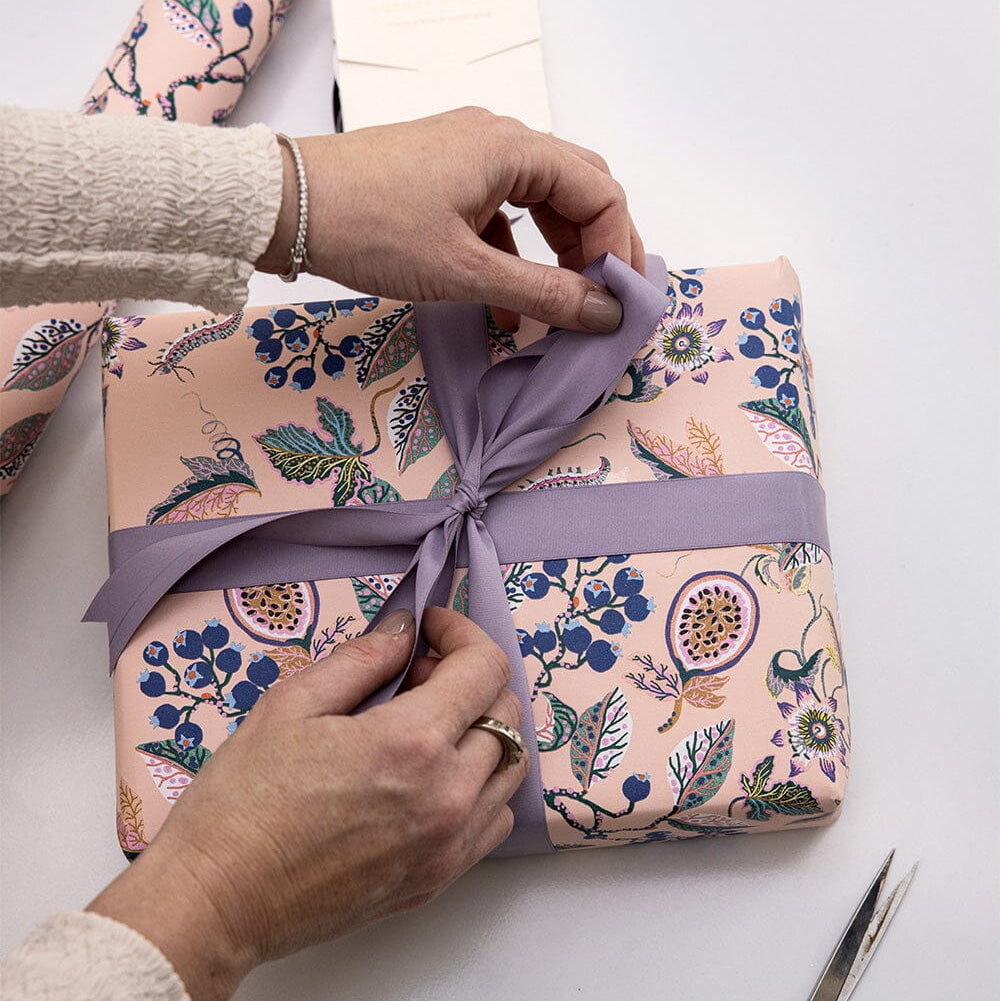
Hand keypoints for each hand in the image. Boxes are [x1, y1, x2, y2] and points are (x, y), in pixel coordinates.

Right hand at [87, 607, 527, 1000]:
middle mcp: (448, 795)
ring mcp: (449, 844)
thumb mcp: (291, 705)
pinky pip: (494, 819)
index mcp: (413, 743)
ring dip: (482, 730)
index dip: (463, 632)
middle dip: (470, 677)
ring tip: (426, 724)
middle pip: (505, 712)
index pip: (486, 668)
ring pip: (509, 768)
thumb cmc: (242, 801)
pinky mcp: (439, 879)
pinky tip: (432, 776)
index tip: (432, 627)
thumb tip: (405, 631)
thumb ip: (361, 658)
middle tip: (417, 674)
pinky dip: (481, 785)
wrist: (217, 901)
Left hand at [257, 107, 643, 332]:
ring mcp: (468, 155)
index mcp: (512, 148)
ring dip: (553, 256)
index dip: (617, 247)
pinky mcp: (443, 176)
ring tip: (558, 309)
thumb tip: (604, 311)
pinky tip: (505, 306)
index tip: (614, 299)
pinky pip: (498, 212)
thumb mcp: (465, 271)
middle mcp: (497, 140)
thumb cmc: (373, 229)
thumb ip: (543, 293)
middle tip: (602, 300)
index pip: (599, 189)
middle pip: (575, 189)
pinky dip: (512, 255)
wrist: (286, 206)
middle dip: (594, 248)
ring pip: (537, 202)